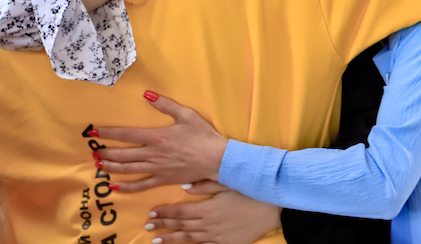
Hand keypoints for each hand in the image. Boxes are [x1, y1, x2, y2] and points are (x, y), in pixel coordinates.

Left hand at [96, 94, 227, 191]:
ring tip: (99, 165)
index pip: (126, 135)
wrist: (216, 158)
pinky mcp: (163, 180)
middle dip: (106, 152)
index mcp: (156, 137)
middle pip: (123, 154)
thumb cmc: (203, 135)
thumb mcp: (186, 114)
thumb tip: (147, 94)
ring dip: (111, 167)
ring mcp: (156, 169)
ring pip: (128, 169)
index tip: (93, 133)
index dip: (108, 133)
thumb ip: (165, 104)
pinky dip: (126, 187)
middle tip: (93, 152)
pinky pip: (141, 186)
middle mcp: (152, 154)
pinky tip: (115, 187)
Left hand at [147, 181, 280, 243]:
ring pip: (188, 239)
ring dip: (171, 239)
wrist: (272, 211)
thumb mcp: (228, 184)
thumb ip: (205, 185)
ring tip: (156, 239)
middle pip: (180, 226)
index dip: (164, 213)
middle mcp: (208, 225)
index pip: (179, 212)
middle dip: (163, 225)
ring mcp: (215, 237)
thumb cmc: (250, 193)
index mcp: (207, 209)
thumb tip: (184, 186)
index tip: (152, 212)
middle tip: (148, 224)